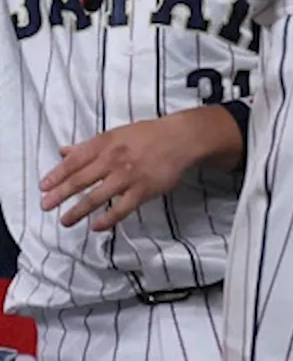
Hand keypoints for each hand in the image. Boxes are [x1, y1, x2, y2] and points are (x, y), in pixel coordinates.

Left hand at [39, 108, 243, 231]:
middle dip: (61, 194)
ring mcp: (129, 176)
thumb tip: (63, 152)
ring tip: (65, 221)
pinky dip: (108, 219)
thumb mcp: (116, 134)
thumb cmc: (148, 135)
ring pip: (98, 196)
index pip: (76, 160)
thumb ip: (89, 146)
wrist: (182, 138)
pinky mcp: (144, 189)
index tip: (43, 187)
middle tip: (45, 206)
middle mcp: (114, 159)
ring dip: (78, 210)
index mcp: (106, 143)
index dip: (57, 174)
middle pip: (81, 179)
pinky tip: (96, 226)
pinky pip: (122, 208)